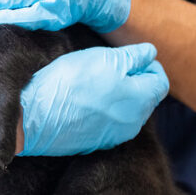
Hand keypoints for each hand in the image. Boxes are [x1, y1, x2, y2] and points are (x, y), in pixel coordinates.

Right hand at [17, 43, 168, 155]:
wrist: (35, 117)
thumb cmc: (69, 83)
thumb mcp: (102, 58)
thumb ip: (132, 56)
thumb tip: (150, 53)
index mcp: (141, 99)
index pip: (160, 81)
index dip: (149, 65)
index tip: (131, 56)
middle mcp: (134, 122)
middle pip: (145, 97)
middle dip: (134, 80)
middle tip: (108, 67)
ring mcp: (115, 135)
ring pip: (127, 111)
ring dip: (118, 96)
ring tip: (93, 84)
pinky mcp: (96, 143)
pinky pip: (109, 123)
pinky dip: (103, 111)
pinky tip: (83, 102)